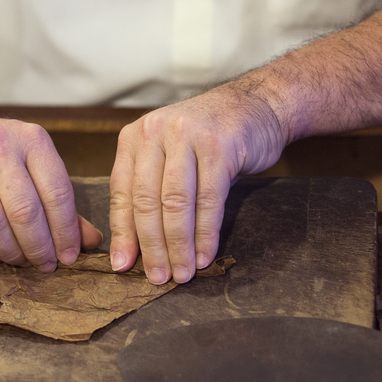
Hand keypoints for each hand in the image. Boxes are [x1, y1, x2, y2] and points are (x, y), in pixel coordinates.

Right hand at [0, 112, 102, 268]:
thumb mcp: (36, 163)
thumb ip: (63, 203)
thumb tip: (91, 240)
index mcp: (32, 139)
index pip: (57, 192)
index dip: (66, 231)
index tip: (70, 256)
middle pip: (25, 211)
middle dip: (40, 247)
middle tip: (47, 265)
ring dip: (13, 253)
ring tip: (24, 262)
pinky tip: (1, 255)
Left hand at [108, 82, 286, 283]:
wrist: (259, 104)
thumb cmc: (211, 137)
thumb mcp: (171, 153)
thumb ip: (151, 189)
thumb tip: (135, 247)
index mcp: (135, 136)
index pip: (122, 193)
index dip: (123, 234)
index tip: (123, 266)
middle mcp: (156, 132)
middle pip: (147, 201)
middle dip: (152, 246)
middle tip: (157, 277)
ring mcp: (188, 136)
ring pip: (176, 204)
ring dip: (178, 246)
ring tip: (182, 274)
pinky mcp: (220, 147)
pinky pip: (209, 201)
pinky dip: (205, 235)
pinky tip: (204, 256)